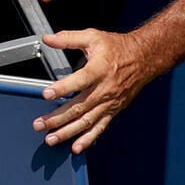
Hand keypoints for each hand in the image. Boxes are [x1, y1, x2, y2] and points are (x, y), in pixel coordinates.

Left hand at [33, 26, 160, 152]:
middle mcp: (104, 89)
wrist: (144, 58)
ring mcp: (109, 102)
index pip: (80, 80)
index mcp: (99, 69)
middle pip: (79, 106)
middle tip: (39, 125)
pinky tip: (76, 147)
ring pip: (86, 121)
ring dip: (68, 132)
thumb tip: (48, 39)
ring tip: (51, 139)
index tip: (46, 94)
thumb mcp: (93, 36)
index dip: (63, 88)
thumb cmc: (118, 48)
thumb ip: (69, 38)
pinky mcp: (113, 110)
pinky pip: (100, 127)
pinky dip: (88, 139)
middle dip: (57, 118)